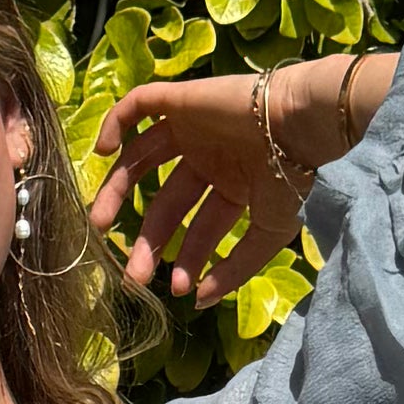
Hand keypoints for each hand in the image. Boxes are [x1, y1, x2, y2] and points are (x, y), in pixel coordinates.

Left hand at [86, 53, 390, 302]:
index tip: (176, 289)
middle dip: (150, 241)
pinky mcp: (182, 100)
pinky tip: (102, 152)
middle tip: (133, 275)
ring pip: (142, 159)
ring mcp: (193, 129)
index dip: (188, 259)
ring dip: (117, 191)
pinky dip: (116, 123)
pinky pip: (140, 104)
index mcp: (234, 185)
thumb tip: (201, 303)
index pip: (200, 227)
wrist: (303, 124)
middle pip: (167, 202)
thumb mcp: (271, 231)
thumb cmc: (296, 176)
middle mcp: (210, 158)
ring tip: (99, 225)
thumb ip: (237, 266)